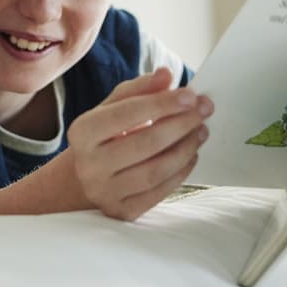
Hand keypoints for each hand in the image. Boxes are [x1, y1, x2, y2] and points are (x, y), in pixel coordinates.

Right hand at [65, 68, 212, 220]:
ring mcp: (104, 192)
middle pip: (145, 143)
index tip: (191, 95)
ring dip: (186, 148)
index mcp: (82, 132)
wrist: (85, 177)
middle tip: (204, 111)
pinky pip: (159, 192)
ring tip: (201, 131)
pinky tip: (191, 155)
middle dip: (181, 124)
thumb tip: (166, 74)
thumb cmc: (105, 135)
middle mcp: (88, 165)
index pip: (127, 113)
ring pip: (156, 170)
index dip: (162, 103)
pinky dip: (181, 172)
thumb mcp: (113, 107)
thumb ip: (139, 89)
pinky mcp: (122, 212)